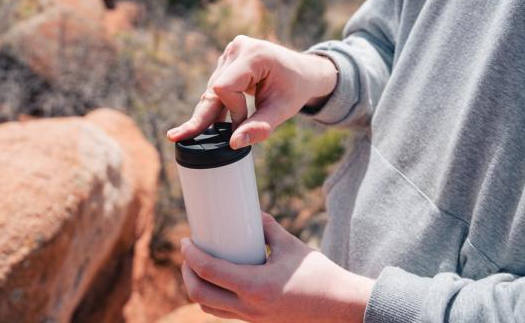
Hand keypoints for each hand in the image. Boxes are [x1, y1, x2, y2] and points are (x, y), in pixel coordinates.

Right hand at [167, 35, 336, 147]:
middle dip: (203, 116)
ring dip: (212, 113)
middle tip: (176, 137)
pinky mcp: (227, 61)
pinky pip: (216, 87)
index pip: (226, 87)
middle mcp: (238, 48)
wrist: (304, 72)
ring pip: (212, 89)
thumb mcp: (283, 110)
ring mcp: (231, 52)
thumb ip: (261, 126)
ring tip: (188, 133)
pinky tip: (204, 124)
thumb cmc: (296, 89)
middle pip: (214, 88)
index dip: (232, 110)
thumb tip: (233, 144)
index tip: (244, 122)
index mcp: (254, 54)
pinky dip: (216, 105)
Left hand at [180, 213, 373, 322]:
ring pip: (209, 307)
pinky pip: (223, 312)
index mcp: (255, 286)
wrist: (338, 306)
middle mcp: (249, 307)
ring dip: (196, 287)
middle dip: (187, 273)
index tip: (186, 241)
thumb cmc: (318, 274)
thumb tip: (251, 213)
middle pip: (200, 294)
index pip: (209, 272)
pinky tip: (216, 281)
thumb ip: (268, 228)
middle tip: (188, 253)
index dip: (191, 256)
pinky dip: (212, 297)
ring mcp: (251, 317)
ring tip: (197, 267)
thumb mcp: (291, 246)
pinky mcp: (256, 321)